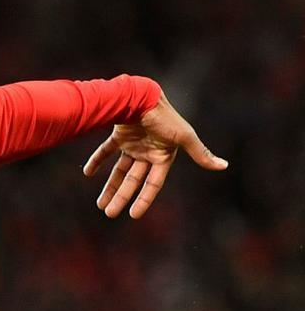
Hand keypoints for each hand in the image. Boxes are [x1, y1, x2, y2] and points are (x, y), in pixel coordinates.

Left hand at [82, 93, 227, 218]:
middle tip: (108, 213)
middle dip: (121, 197)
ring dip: (110, 186)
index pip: (152, 184)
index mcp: (163, 156)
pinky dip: (96, 161)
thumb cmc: (165, 117)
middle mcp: (147, 153)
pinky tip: (87, 173)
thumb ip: (200, 153)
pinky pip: (105, 151)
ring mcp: (133, 145)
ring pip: (119, 170)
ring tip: (100, 204)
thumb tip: (224, 165)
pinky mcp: (119, 136)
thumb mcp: (184, 137)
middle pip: (133, 181)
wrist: (143, 95)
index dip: (144, 199)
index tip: (133, 215)